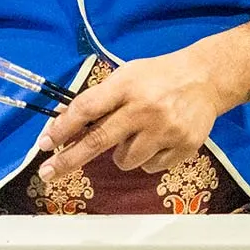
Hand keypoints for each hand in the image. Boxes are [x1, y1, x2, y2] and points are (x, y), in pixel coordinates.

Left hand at [35, 51, 229, 180]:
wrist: (205, 79)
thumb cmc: (157, 77)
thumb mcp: (126, 76)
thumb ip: (98, 99)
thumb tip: (62, 123)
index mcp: (127, 86)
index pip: (87, 108)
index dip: (62, 128)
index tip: (43, 144)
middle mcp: (145, 109)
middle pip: (98, 140)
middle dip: (69, 160)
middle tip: (47, 173)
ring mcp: (165, 130)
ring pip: (124, 161)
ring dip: (121, 154)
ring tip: (137, 134)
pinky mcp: (183, 147)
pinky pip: (149, 167)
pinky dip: (147, 158)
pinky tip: (157, 139)